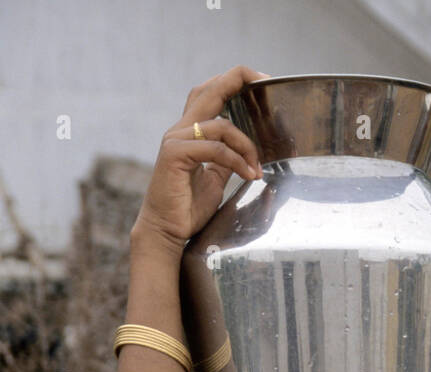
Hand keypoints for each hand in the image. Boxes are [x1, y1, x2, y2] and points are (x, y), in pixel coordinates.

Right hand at [131, 66, 269, 258]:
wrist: (165, 231)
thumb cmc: (186, 209)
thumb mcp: (214, 180)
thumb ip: (226, 161)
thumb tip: (245, 153)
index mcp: (189, 133)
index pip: (210, 94)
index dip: (233, 82)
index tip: (259, 82)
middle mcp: (180, 130)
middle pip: (209, 90)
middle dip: (238, 80)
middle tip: (265, 81)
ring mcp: (176, 141)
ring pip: (220, 125)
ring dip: (246, 144)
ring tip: (256, 167)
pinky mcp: (175, 155)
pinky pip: (215, 148)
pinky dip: (236, 160)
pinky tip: (248, 174)